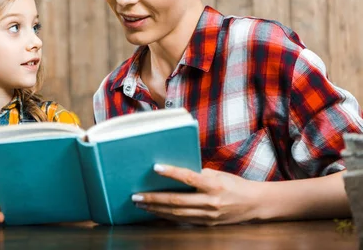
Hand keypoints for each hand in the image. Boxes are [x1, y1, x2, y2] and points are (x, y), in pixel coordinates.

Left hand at [132, 165, 261, 225]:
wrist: (255, 203)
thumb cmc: (234, 184)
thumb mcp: (218, 174)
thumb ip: (198, 173)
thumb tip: (174, 170)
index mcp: (215, 185)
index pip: (189, 177)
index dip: (172, 172)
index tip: (155, 167)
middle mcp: (211, 202)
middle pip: (177, 201)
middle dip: (154, 199)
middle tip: (136, 195)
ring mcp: (209, 215)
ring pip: (177, 213)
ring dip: (156, 209)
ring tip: (140, 204)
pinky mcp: (207, 223)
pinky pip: (183, 220)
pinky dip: (167, 216)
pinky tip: (154, 212)